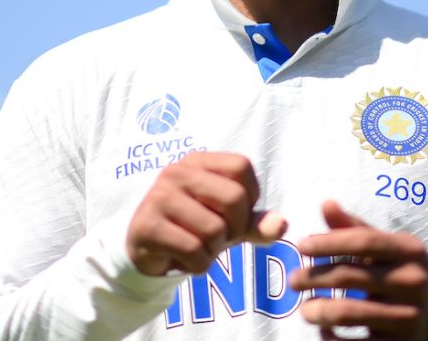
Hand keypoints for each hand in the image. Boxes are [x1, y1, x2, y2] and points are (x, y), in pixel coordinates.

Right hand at [125, 151, 286, 275]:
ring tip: (196, 246)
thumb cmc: (193, 228)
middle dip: (234, 228)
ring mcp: (159, 197)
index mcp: (198, 161)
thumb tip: (282, 225)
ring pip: (214, 230)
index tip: (234, 214)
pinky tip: (183, 259)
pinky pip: (194, 251)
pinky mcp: (147, 226)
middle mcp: (177, 172)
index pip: (242, 167)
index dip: (249, 197)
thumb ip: (256, 222)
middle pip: (234, 198)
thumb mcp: (228, 222)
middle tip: (217, 237)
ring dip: (213, 250)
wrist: (146, 249)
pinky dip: (198, 264)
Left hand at [290, 200, 427, 339]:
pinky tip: (324, 330)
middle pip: (349, 276)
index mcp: (409, 250)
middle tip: (293, 280)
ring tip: (305, 309)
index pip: (363, 241)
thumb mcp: (390, 248)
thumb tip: (326, 204)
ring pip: (349, 312)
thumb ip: (356, 228)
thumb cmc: (403, 273)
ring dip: (317, 310)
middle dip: (313, 277)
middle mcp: (412, 281)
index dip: (329, 242)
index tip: (302, 245)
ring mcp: (408, 315)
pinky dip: (332, 338)